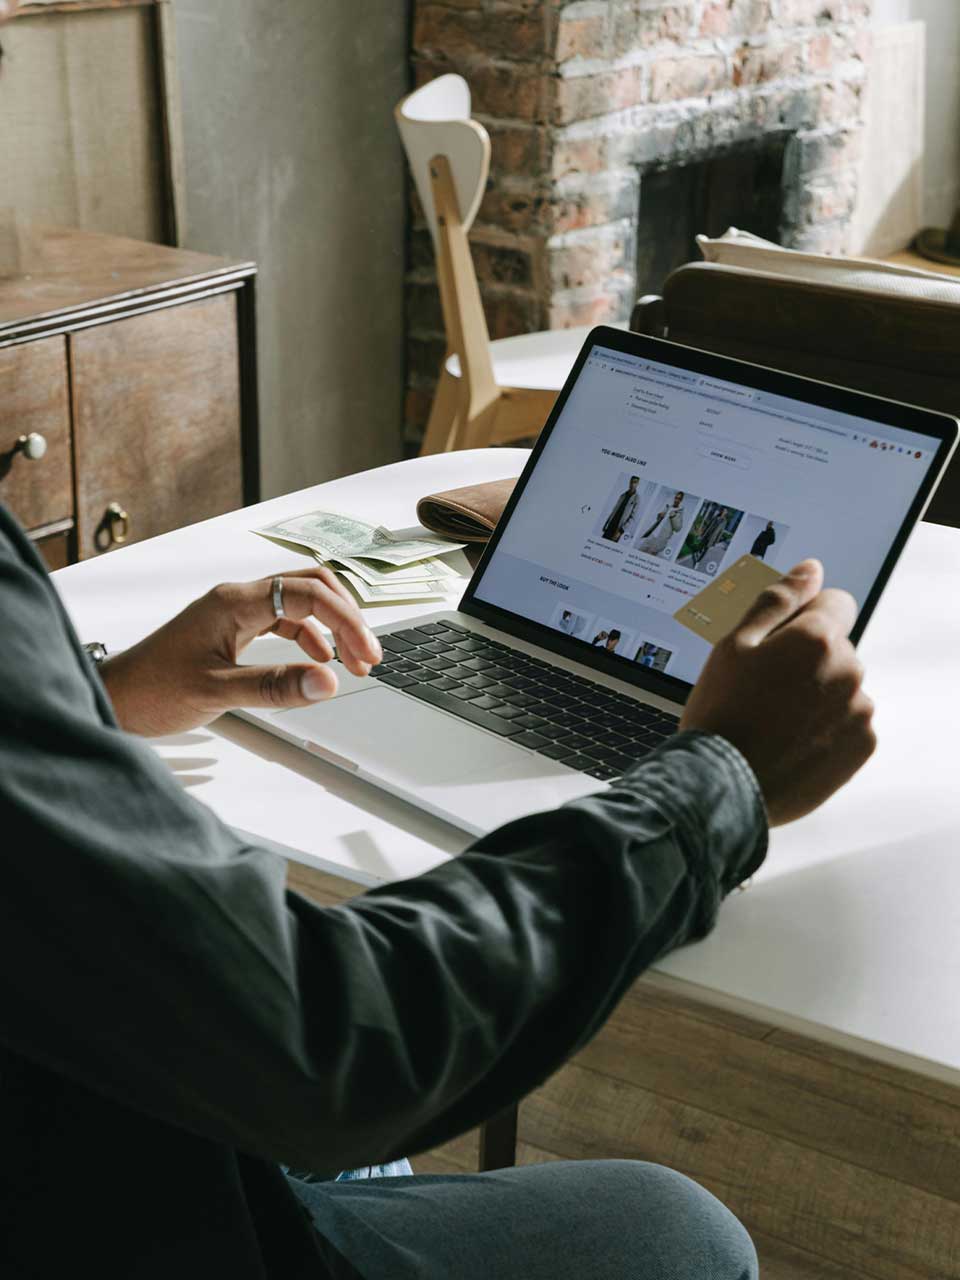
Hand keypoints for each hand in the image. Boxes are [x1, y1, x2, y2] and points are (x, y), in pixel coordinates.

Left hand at [100, 567, 382, 735]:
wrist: (114, 699)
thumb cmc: (152, 691)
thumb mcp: (219, 692)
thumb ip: (276, 687)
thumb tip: (329, 683)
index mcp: (235, 602)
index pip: (309, 593)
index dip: (346, 621)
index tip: (367, 654)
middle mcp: (237, 598)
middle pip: (311, 586)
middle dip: (346, 617)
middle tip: (368, 655)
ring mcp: (234, 612)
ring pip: (300, 603)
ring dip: (331, 629)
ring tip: (352, 664)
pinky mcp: (231, 629)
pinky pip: (283, 621)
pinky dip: (309, 639)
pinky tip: (319, 663)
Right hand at [680, 559, 875, 824]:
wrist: (720, 785)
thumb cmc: (721, 712)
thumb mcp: (734, 644)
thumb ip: (777, 600)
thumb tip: (810, 570)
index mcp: (817, 638)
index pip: (835, 603)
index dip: (803, 617)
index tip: (777, 644)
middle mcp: (848, 670)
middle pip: (837, 648)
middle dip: (808, 660)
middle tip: (763, 690)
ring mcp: (858, 710)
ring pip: (843, 687)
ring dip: (819, 695)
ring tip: (775, 721)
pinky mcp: (861, 746)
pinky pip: (850, 723)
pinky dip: (827, 729)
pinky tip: (792, 741)